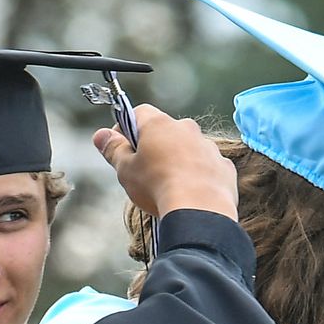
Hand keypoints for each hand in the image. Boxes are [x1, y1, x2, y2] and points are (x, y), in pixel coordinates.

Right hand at [93, 105, 236, 222]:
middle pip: (165, 131)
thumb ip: (113, 150)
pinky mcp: (223, 166)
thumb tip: (100, 135)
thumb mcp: (125, 170)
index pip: (138, 113)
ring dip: (177, 161)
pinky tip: (190, 194)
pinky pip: (206, 167)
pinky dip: (198, 176)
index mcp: (159, 125)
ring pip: (188, 149)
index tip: (119, 147)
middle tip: (143, 171)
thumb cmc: (157, 186)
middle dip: (153, 147)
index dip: (125, 128)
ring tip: (168, 187)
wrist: (198, 210)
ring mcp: (208, 147)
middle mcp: (186, 129)